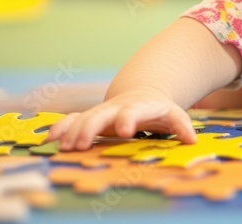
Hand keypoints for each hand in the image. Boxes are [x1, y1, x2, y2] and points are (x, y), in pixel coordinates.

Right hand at [46, 86, 196, 150]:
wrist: (142, 93)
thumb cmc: (159, 109)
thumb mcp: (174, 115)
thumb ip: (182, 126)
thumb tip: (191, 140)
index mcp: (139, 106)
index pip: (133, 111)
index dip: (127, 119)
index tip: (123, 131)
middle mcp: (117, 107)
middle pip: (100, 115)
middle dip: (89, 128)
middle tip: (79, 146)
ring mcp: (102, 111)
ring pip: (83, 118)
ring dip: (72, 132)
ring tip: (63, 147)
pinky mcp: (91, 116)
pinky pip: (73, 120)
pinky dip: (61, 127)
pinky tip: (49, 139)